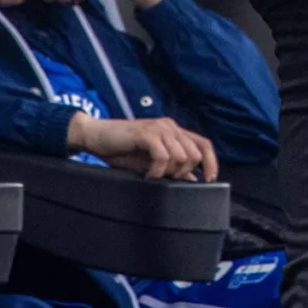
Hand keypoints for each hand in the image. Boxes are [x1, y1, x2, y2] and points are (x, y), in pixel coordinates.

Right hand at [68, 114, 218, 180]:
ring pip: (181, 156)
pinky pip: (163, 156)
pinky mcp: (146, 133)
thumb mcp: (150, 161)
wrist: (96, 136)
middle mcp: (170, 126)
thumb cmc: (121, 150)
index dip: (211, 162)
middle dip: (183, 172)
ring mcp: (158, 128)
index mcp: (174, 131)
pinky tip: (148, 175)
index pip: (203, 144)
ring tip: (153, 175)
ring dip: (169, 172)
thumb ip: (171, 167)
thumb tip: (191, 180)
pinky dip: (157, 170)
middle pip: (194, 154)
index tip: (210, 180)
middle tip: (165, 178)